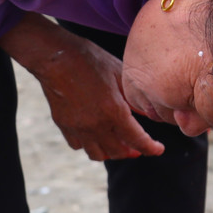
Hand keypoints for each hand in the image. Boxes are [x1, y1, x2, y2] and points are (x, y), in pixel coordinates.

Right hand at [0, 14, 163, 160]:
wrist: (55, 57)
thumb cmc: (90, 60)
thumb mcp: (119, 74)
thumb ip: (135, 99)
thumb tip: (150, 114)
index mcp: (114, 112)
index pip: (137, 140)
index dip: (150, 148)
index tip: (157, 149)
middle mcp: (96, 125)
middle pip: (118, 152)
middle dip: (131, 152)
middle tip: (138, 148)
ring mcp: (78, 127)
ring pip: (97, 154)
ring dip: (110, 153)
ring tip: (117, 146)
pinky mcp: (64, 125)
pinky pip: (78, 145)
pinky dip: (89, 145)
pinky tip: (94, 136)